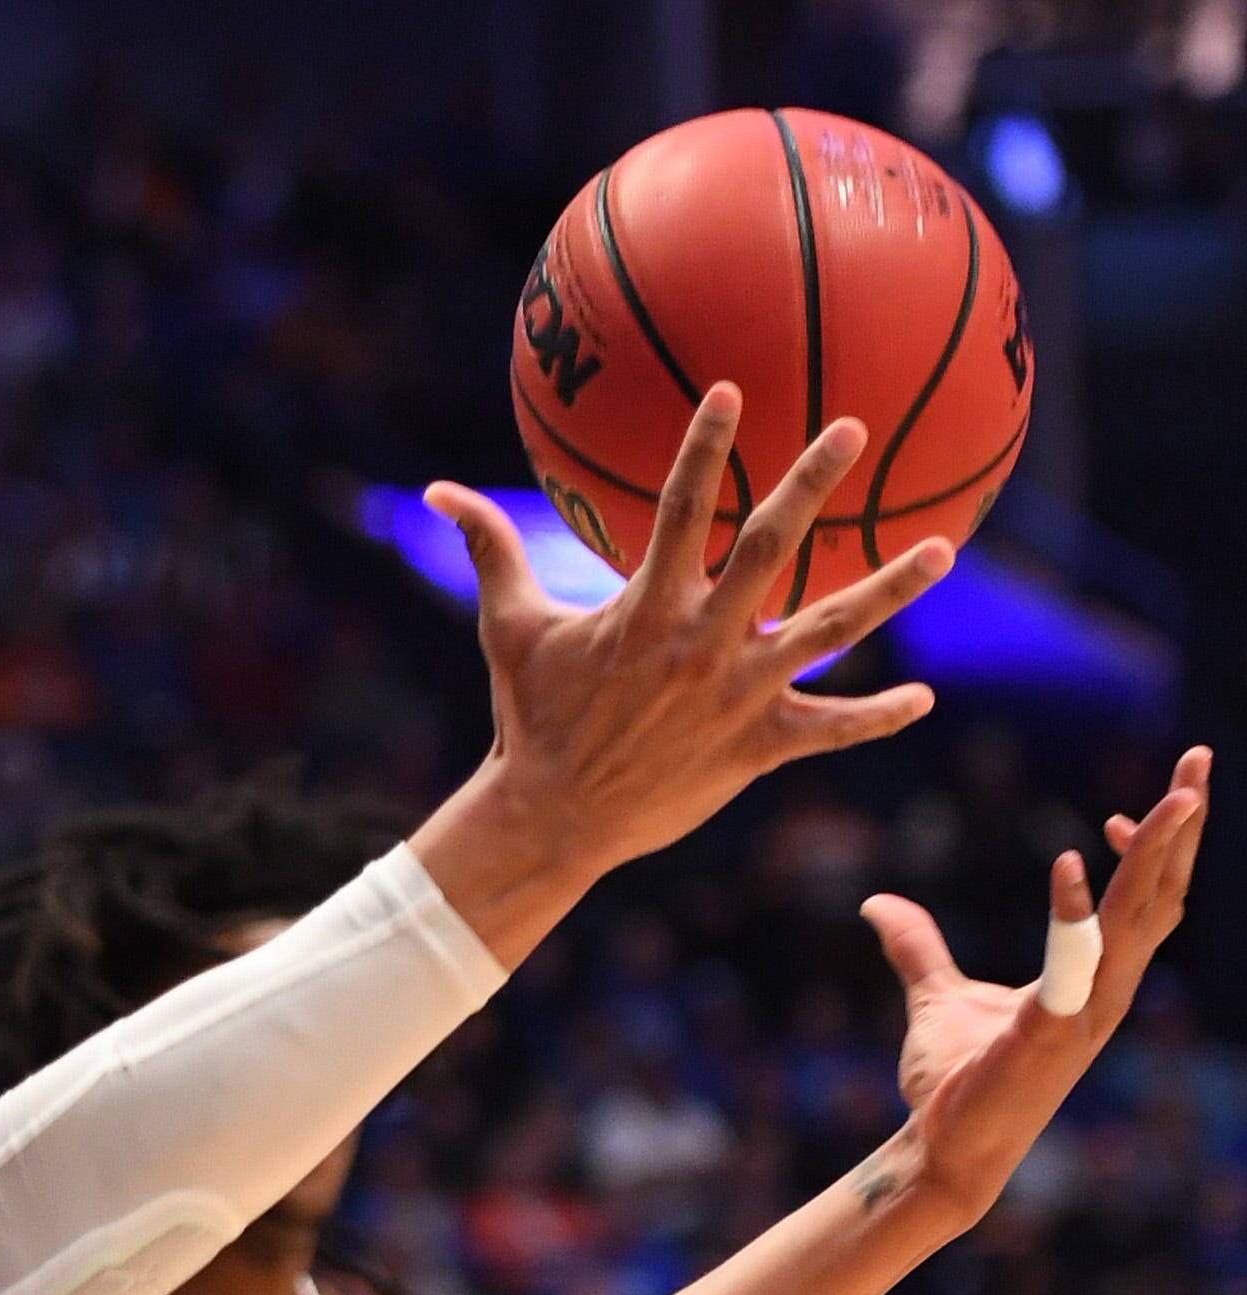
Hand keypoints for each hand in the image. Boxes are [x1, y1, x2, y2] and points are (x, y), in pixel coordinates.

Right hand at [418, 388, 951, 934]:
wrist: (551, 818)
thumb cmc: (529, 717)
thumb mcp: (508, 628)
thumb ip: (489, 550)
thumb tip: (436, 491)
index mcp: (647, 608)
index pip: (680, 508)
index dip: (705, 446)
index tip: (732, 390)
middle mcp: (702, 641)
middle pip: (771, 546)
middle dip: (812, 482)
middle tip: (852, 428)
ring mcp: (737, 694)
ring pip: (829, 631)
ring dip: (891, 589)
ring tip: (944, 548)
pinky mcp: (756, 746)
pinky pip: (829, 729)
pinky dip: (877, 716)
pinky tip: (924, 699)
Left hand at [860, 748, 1212, 1223]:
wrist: (943, 1148)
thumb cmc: (955, 1081)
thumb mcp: (936, 996)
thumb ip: (917, 948)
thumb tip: (876, 905)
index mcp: (1094, 979)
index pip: (1144, 901)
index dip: (1152, 849)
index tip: (1131, 806)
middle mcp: (1106, 991)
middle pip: (1161, 894)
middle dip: (1183, 826)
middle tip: (1198, 759)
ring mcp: (1086, 1013)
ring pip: (1140, 920)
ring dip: (1159, 855)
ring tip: (1175, 797)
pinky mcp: (1051, 1034)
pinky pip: (1074, 963)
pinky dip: (1074, 913)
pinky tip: (1069, 861)